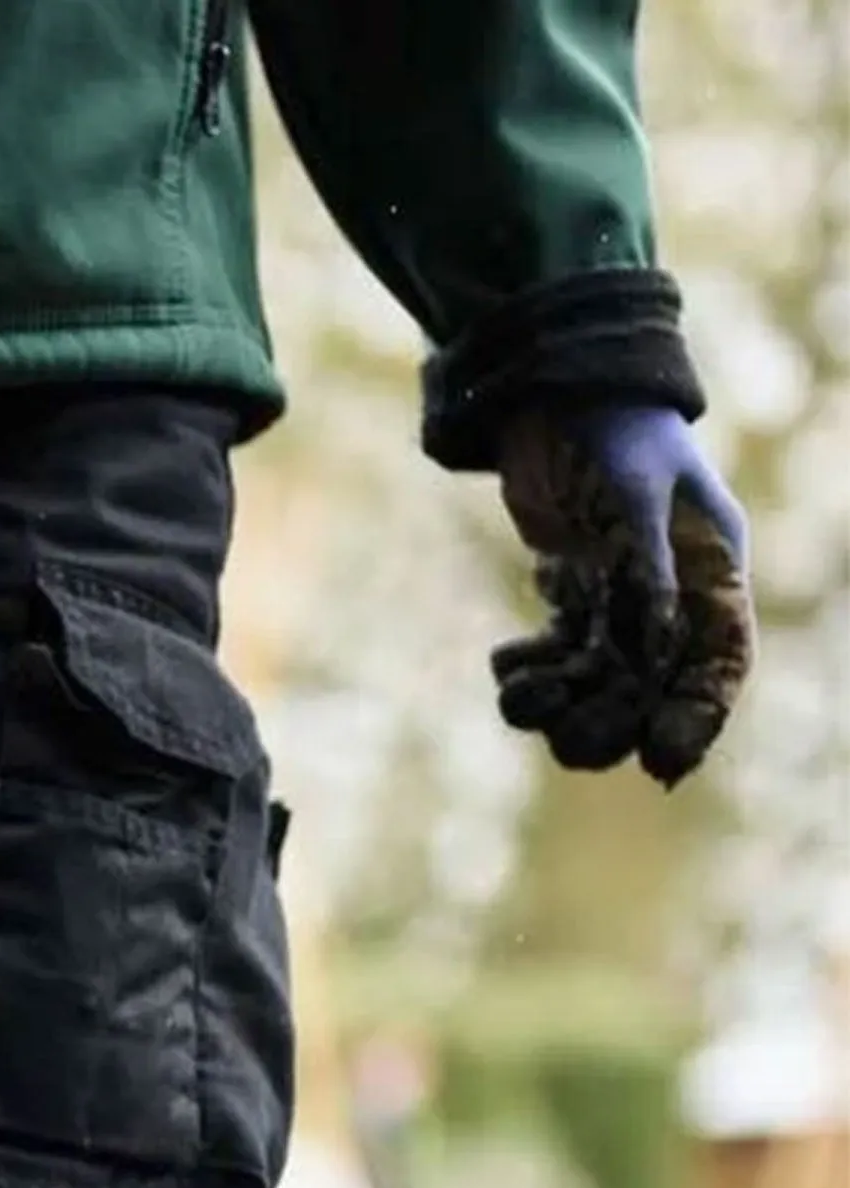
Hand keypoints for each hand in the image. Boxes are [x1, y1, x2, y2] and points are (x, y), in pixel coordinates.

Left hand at [491, 404, 752, 786]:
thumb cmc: (614, 428)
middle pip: (653, 691)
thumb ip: (650, 565)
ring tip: (519, 689)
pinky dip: (531, 671)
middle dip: (611, 721)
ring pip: (599, 683)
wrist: (556, 389)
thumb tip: (658, 641)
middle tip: (565, 733)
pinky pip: (560, 657)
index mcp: (712, 571)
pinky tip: (506, 661)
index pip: (717, 663)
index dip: (698, 716)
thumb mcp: (638, 492)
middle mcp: (673, 595)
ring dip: (559, 702)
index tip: (663, 761)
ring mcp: (623, 599)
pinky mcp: (577, 593)